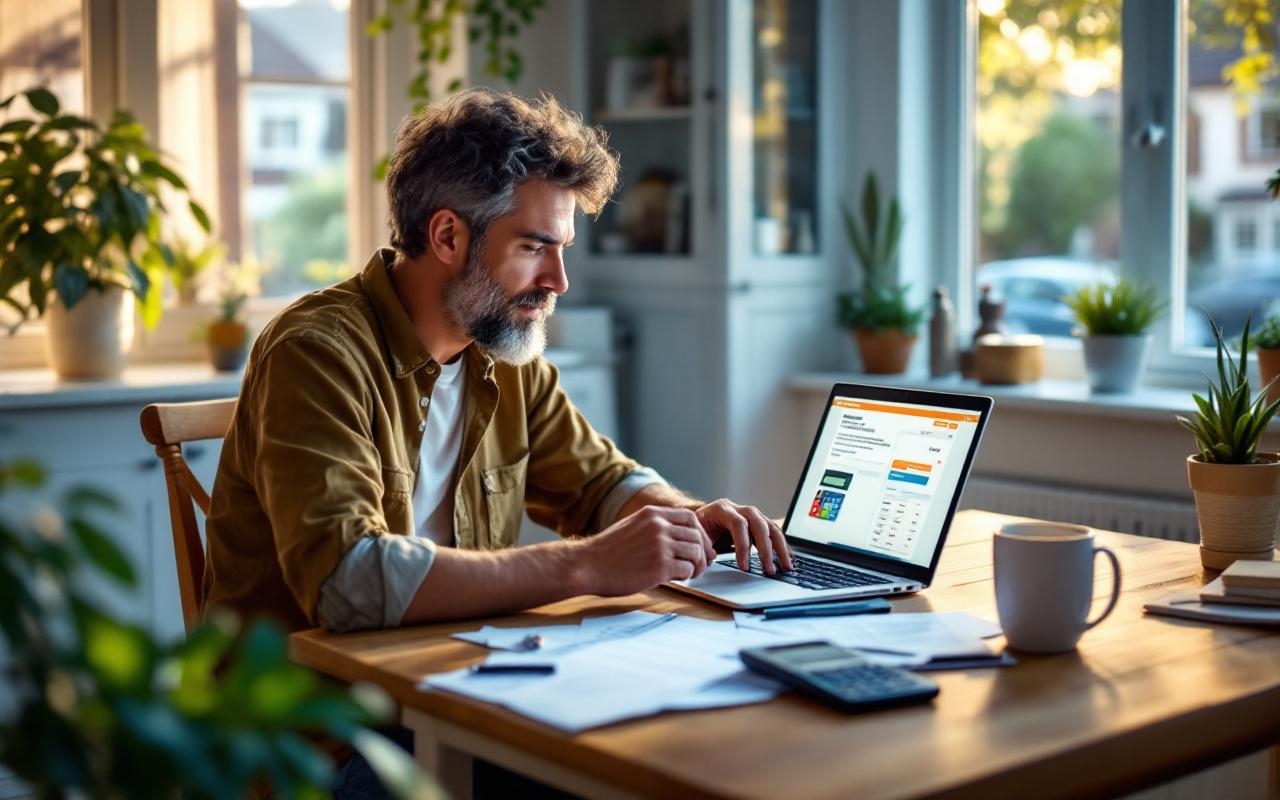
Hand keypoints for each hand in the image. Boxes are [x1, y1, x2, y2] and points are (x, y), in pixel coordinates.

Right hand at [580, 506, 716, 595]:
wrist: (587, 565)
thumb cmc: (607, 552)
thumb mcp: (632, 526)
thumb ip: (654, 528)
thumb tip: (678, 538)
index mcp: (652, 514)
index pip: (691, 518)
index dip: (700, 533)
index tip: (699, 545)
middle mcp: (659, 526)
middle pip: (697, 536)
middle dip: (703, 552)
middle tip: (700, 564)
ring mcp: (660, 545)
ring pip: (695, 552)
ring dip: (697, 566)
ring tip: (689, 574)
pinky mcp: (660, 566)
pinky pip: (687, 569)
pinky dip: (687, 576)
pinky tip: (677, 579)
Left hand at [695, 499, 792, 574]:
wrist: (696, 520)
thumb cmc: (695, 530)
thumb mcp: (696, 536)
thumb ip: (703, 547)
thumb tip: (711, 558)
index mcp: (722, 509)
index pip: (738, 524)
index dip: (743, 546)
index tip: (744, 567)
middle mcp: (739, 508)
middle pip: (759, 524)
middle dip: (767, 549)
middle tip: (770, 570)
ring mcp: (750, 514)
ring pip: (770, 527)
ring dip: (780, 547)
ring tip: (786, 566)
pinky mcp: (756, 522)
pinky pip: (773, 531)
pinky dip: (781, 544)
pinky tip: (788, 556)